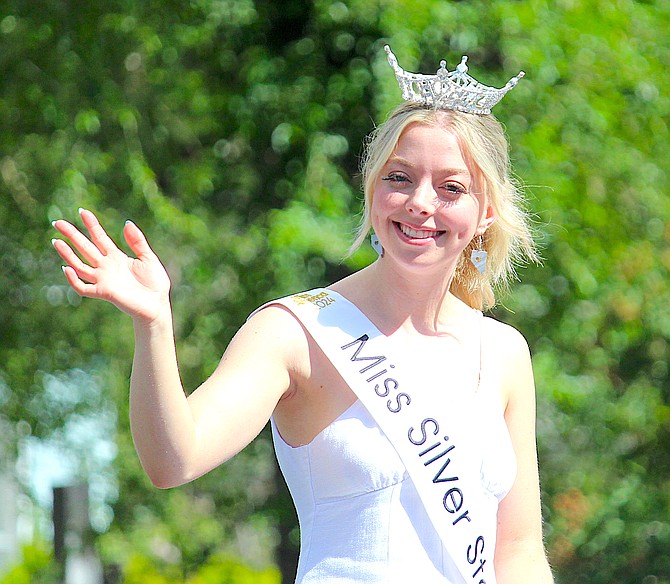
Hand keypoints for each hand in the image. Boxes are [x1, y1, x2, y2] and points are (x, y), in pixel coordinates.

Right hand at [52, 209, 171, 323]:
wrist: (158, 305)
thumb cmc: (155, 284)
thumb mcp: (148, 258)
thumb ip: (137, 242)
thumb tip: (126, 223)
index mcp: (116, 257)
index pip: (99, 238)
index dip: (91, 225)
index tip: (82, 212)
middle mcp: (106, 267)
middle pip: (85, 248)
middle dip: (72, 235)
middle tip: (57, 222)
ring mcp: (103, 280)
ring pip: (80, 265)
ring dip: (68, 254)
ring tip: (56, 241)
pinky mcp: (104, 293)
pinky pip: (83, 287)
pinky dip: (74, 279)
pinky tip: (68, 268)